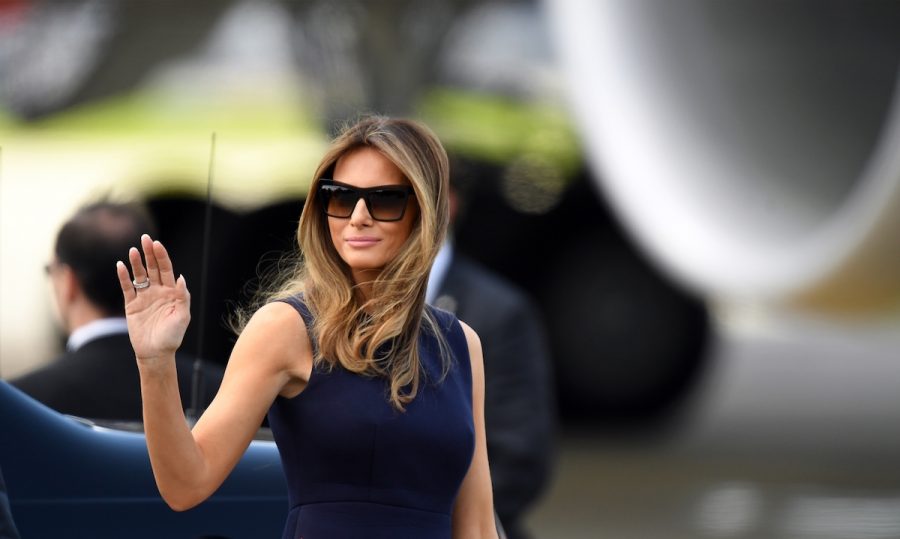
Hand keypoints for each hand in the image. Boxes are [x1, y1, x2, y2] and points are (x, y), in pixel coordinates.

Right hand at [116, 234, 190, 364]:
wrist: (156, 353)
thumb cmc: (172, 336)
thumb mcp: (182, 316)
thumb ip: (183, 297)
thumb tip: (181, 278)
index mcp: (172, 292)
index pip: (167, 269)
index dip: (162, 256)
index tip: (157, 244)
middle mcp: (158, 291)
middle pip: (153, 268)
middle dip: (149, 253)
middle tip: (145, 238)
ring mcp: (144, 297)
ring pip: (139, 275)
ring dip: (136, 263)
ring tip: (133, 250)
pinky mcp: (132, 305)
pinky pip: (127, 288)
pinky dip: (123, 277)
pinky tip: (121, 266)